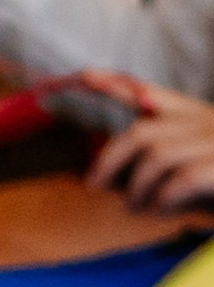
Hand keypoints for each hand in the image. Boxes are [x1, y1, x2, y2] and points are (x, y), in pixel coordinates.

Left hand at [80, 72, 213, 212]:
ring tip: (134, 206)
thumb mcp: (194, 163)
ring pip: (158, 156)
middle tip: (95, 183)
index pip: (158, 96)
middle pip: (144, 132)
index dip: (120, 86)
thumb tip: (114, 148)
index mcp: (203, 117)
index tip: (85, 77)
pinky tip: (162, 209)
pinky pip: (183, 177)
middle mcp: (211, 123)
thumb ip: (161, 147)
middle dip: (111, 159)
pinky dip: (164, 197)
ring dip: (136, 187)